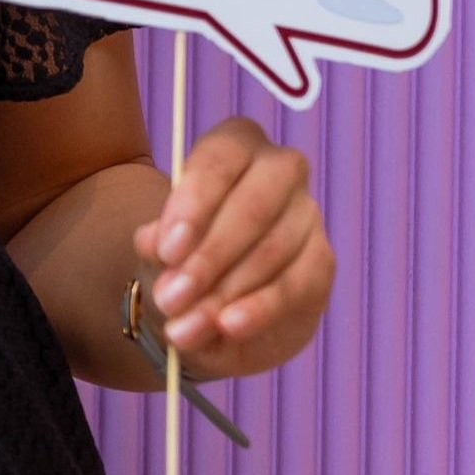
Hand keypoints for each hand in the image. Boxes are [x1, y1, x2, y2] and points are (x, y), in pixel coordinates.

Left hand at [130, 115, 334, 379]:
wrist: (215, 300)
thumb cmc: (184, 255)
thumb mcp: (159, 250)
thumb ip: (155, 244)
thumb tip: (151, 242)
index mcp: (234, 146)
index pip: (219, 160)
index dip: (192, 204)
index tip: (166, 251)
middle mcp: (279, 170)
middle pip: (252, 206)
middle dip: (209, 257)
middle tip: (171, 298)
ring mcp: (307, 214)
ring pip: (273, 249)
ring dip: (226, 292)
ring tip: (185, 327)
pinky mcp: (322, 260)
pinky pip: (297, 284)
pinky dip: (260, 309)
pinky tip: (229, 327)